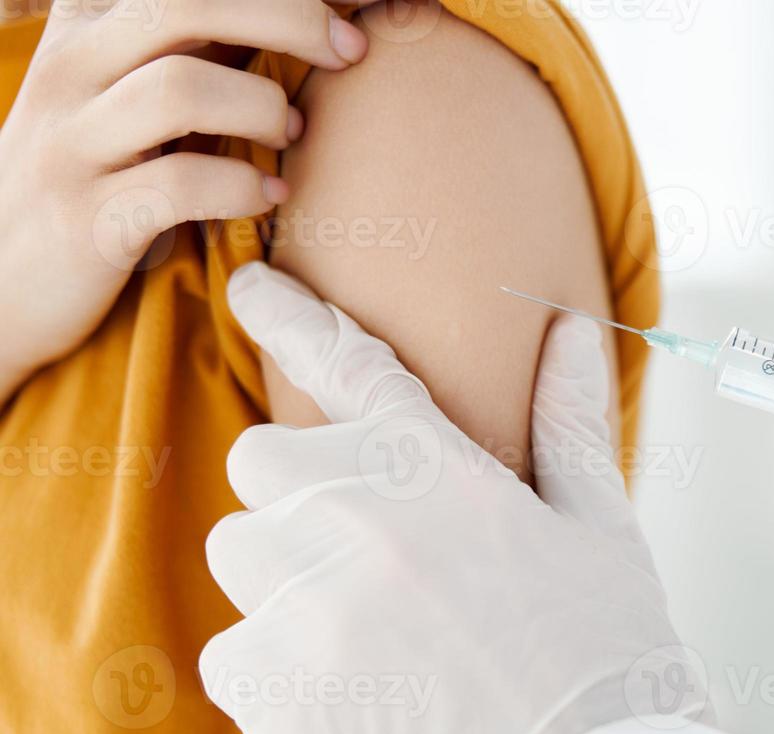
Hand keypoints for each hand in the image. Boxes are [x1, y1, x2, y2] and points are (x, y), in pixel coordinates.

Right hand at [0, 0, 374, 395]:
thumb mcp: (132, 87)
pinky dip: (243, 187)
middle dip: (290, 16)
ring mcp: (74, 142)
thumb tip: (310, 17)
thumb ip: (202, 44)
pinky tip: (269, 196)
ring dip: (261, 108)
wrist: (2, 280)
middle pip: (187, 2)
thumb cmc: (97, 171)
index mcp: (88, 23)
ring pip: (181, 88)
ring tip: (290, 134)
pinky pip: (179, 183)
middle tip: (349, 50)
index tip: (353, 0)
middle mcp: (72, 67)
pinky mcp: (88, 216)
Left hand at [201, 263, 702, 733]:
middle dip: (302, 492)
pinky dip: (276, 671)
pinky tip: (354, 702)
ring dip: (287, 580)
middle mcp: (365, 530)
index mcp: (448, 478)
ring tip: (370, 636)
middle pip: (262, 462)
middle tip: (368, 547)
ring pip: (240, 554)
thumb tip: (566, 332)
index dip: (291, 314)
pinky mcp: (278, 702)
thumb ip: (571, 425)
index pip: (350, 366)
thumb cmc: (615, 669)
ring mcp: (313, 615)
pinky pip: (232, 653)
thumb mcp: (609, 534)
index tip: (250, 284)